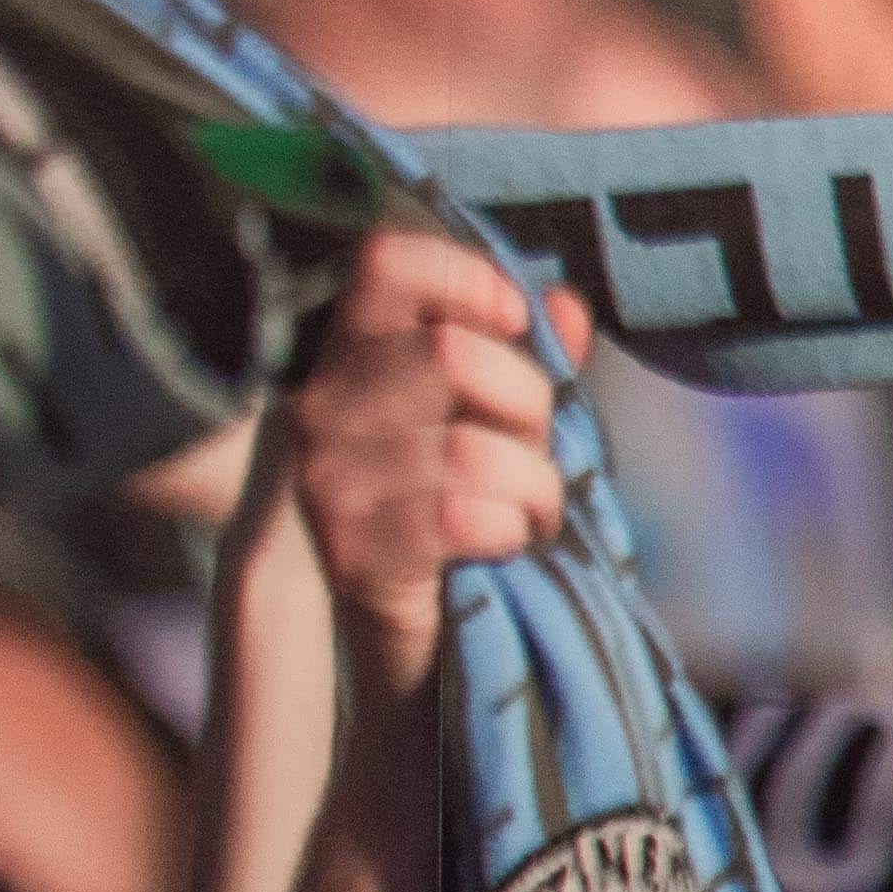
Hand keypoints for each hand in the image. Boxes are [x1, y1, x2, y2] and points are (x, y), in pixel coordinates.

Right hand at [284, 233, 561, 700]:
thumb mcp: (506, 421)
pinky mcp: (355, 550)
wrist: (422, 628)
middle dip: (529, 405)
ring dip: (535, 484)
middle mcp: (324, 406)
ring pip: (472, 449)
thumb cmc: (469, 503)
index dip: (466, 277)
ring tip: (532, 507)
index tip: (514, 320)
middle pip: (452, 356)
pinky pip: (465, 517)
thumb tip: (568, 304)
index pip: (385, 263)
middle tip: (538, 449)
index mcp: (355, 353)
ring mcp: (330, 479)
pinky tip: (507, 541)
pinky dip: (512, 529)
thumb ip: (534, 359)